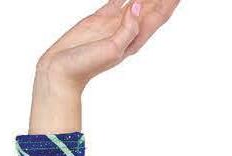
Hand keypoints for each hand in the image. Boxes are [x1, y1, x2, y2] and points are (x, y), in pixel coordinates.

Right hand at [32, 0, 180, 102]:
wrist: (62, 72)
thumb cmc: (86, 66)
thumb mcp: (112, 50)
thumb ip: (127, 30)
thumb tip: (138, 6)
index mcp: (135, 39)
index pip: (158, 15)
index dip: (169, 2)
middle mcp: (128, 30)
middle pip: (151, 7)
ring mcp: (114, 23)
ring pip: (136, 2)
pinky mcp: (100, 19)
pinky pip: (116, 0)